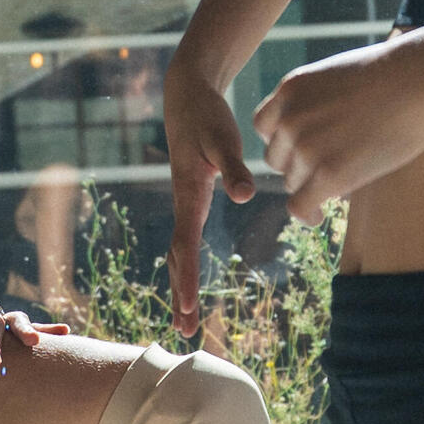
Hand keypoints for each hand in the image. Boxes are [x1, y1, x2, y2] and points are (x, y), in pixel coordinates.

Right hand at [164, 52, 252, 335]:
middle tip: (185, 330)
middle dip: (181, 294)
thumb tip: (244, 196)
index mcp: (188, 194)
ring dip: (181, 284)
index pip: (186, 246)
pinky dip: (185, 264)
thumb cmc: (207, 115)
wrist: (188, 94)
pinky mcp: (191, 195)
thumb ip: (234, 166)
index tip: (190, 308)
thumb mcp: (222, 138)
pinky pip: (186, 239)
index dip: (187, 279)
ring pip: (179, 251)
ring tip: (185, 316)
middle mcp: (183, 202)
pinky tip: (189, 276)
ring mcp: (185, 201)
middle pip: (178, 258)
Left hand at [253, 36, 423, 216]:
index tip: (304, 149)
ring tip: (339, 184)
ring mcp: (306, 146)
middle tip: (327, 169)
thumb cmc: (398, 74)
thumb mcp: (339, 77)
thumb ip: (318, 102)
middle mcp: (290, 117)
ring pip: (292, 181)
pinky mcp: (328, 174)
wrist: (421, 80)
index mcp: (291, 89)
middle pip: (277, 158)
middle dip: (299, 165)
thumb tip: (323, 131)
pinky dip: (307, 213)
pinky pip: (300, 205)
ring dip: (311, 185)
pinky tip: (318, 216)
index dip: (284, 141)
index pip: (265, 127)